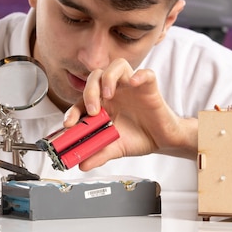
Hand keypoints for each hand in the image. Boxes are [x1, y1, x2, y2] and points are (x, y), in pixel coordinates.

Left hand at [63, 58, 197, 169]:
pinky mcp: (149, 87)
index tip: (70, 124)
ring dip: (109, 78)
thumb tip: (82, 165)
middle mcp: (115, 90)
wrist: (162, 140)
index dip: (73, 110)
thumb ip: (98, 154)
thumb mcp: (115, 148)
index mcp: (103, 103)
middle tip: (92, 110)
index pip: (82, 99)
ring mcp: (131, 86)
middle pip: (96, 76)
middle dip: (89, 91)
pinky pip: (145, 73)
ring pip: (117, 66)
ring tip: (108, 96)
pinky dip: (139, 75)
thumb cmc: (138, 137)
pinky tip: (134, 83)